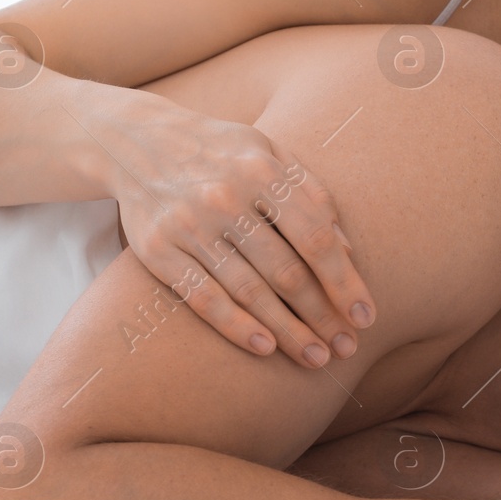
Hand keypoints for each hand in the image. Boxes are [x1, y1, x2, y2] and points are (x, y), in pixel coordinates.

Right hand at [101, 94, 374, 366]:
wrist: (135, 141)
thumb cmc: (223, 153)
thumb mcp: (270, 153)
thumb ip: (311, 195)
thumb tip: (349, 252)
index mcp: (262, 171)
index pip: (315, 237)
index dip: (344, 282)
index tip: (365, 316)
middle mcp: (226, 198)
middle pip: (286, 272)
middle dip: (322, 316)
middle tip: (346, 348)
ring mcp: (189, 225)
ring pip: (249, 292)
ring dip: (288, 331)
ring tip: (315, 358)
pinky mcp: (157, 250)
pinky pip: (203, 298)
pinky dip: (236, 327)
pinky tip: (266, 348)